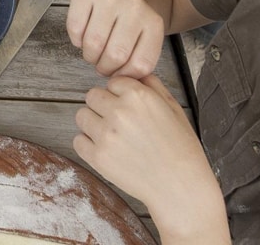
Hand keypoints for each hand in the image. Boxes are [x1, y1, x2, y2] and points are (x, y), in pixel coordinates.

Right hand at [67, 0, 165, 76]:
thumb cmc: (130, 14)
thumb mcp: (145, 34)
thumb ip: (139, 56)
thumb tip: (122, 81)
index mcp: (153, 22)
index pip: (140, 65)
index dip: (125, 76)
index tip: (118, 73)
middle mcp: (134, 7)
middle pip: (115, 56)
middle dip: (104, 67)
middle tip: (101, 65)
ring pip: (93, 44)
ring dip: (89, 55)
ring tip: (92, 52)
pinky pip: (75, 29)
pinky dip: (76, 39)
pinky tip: (83, 35)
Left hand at [75, 75, 228, 239]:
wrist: (181, 187)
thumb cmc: (181, 148)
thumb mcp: (173, 108)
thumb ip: (151, 85)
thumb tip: (134, 73)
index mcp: (138, 95)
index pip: (112, 82)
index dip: (120, 95)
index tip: (130, 109)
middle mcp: (119, 111)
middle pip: (92, 96)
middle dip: (103, 107)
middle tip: (120, 124)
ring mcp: (106, 135)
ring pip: (81, 116)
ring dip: (93, 124)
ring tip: (114, 137)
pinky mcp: (98, 157)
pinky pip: (78, 140)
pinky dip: (88, 145)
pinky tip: (107, 151)